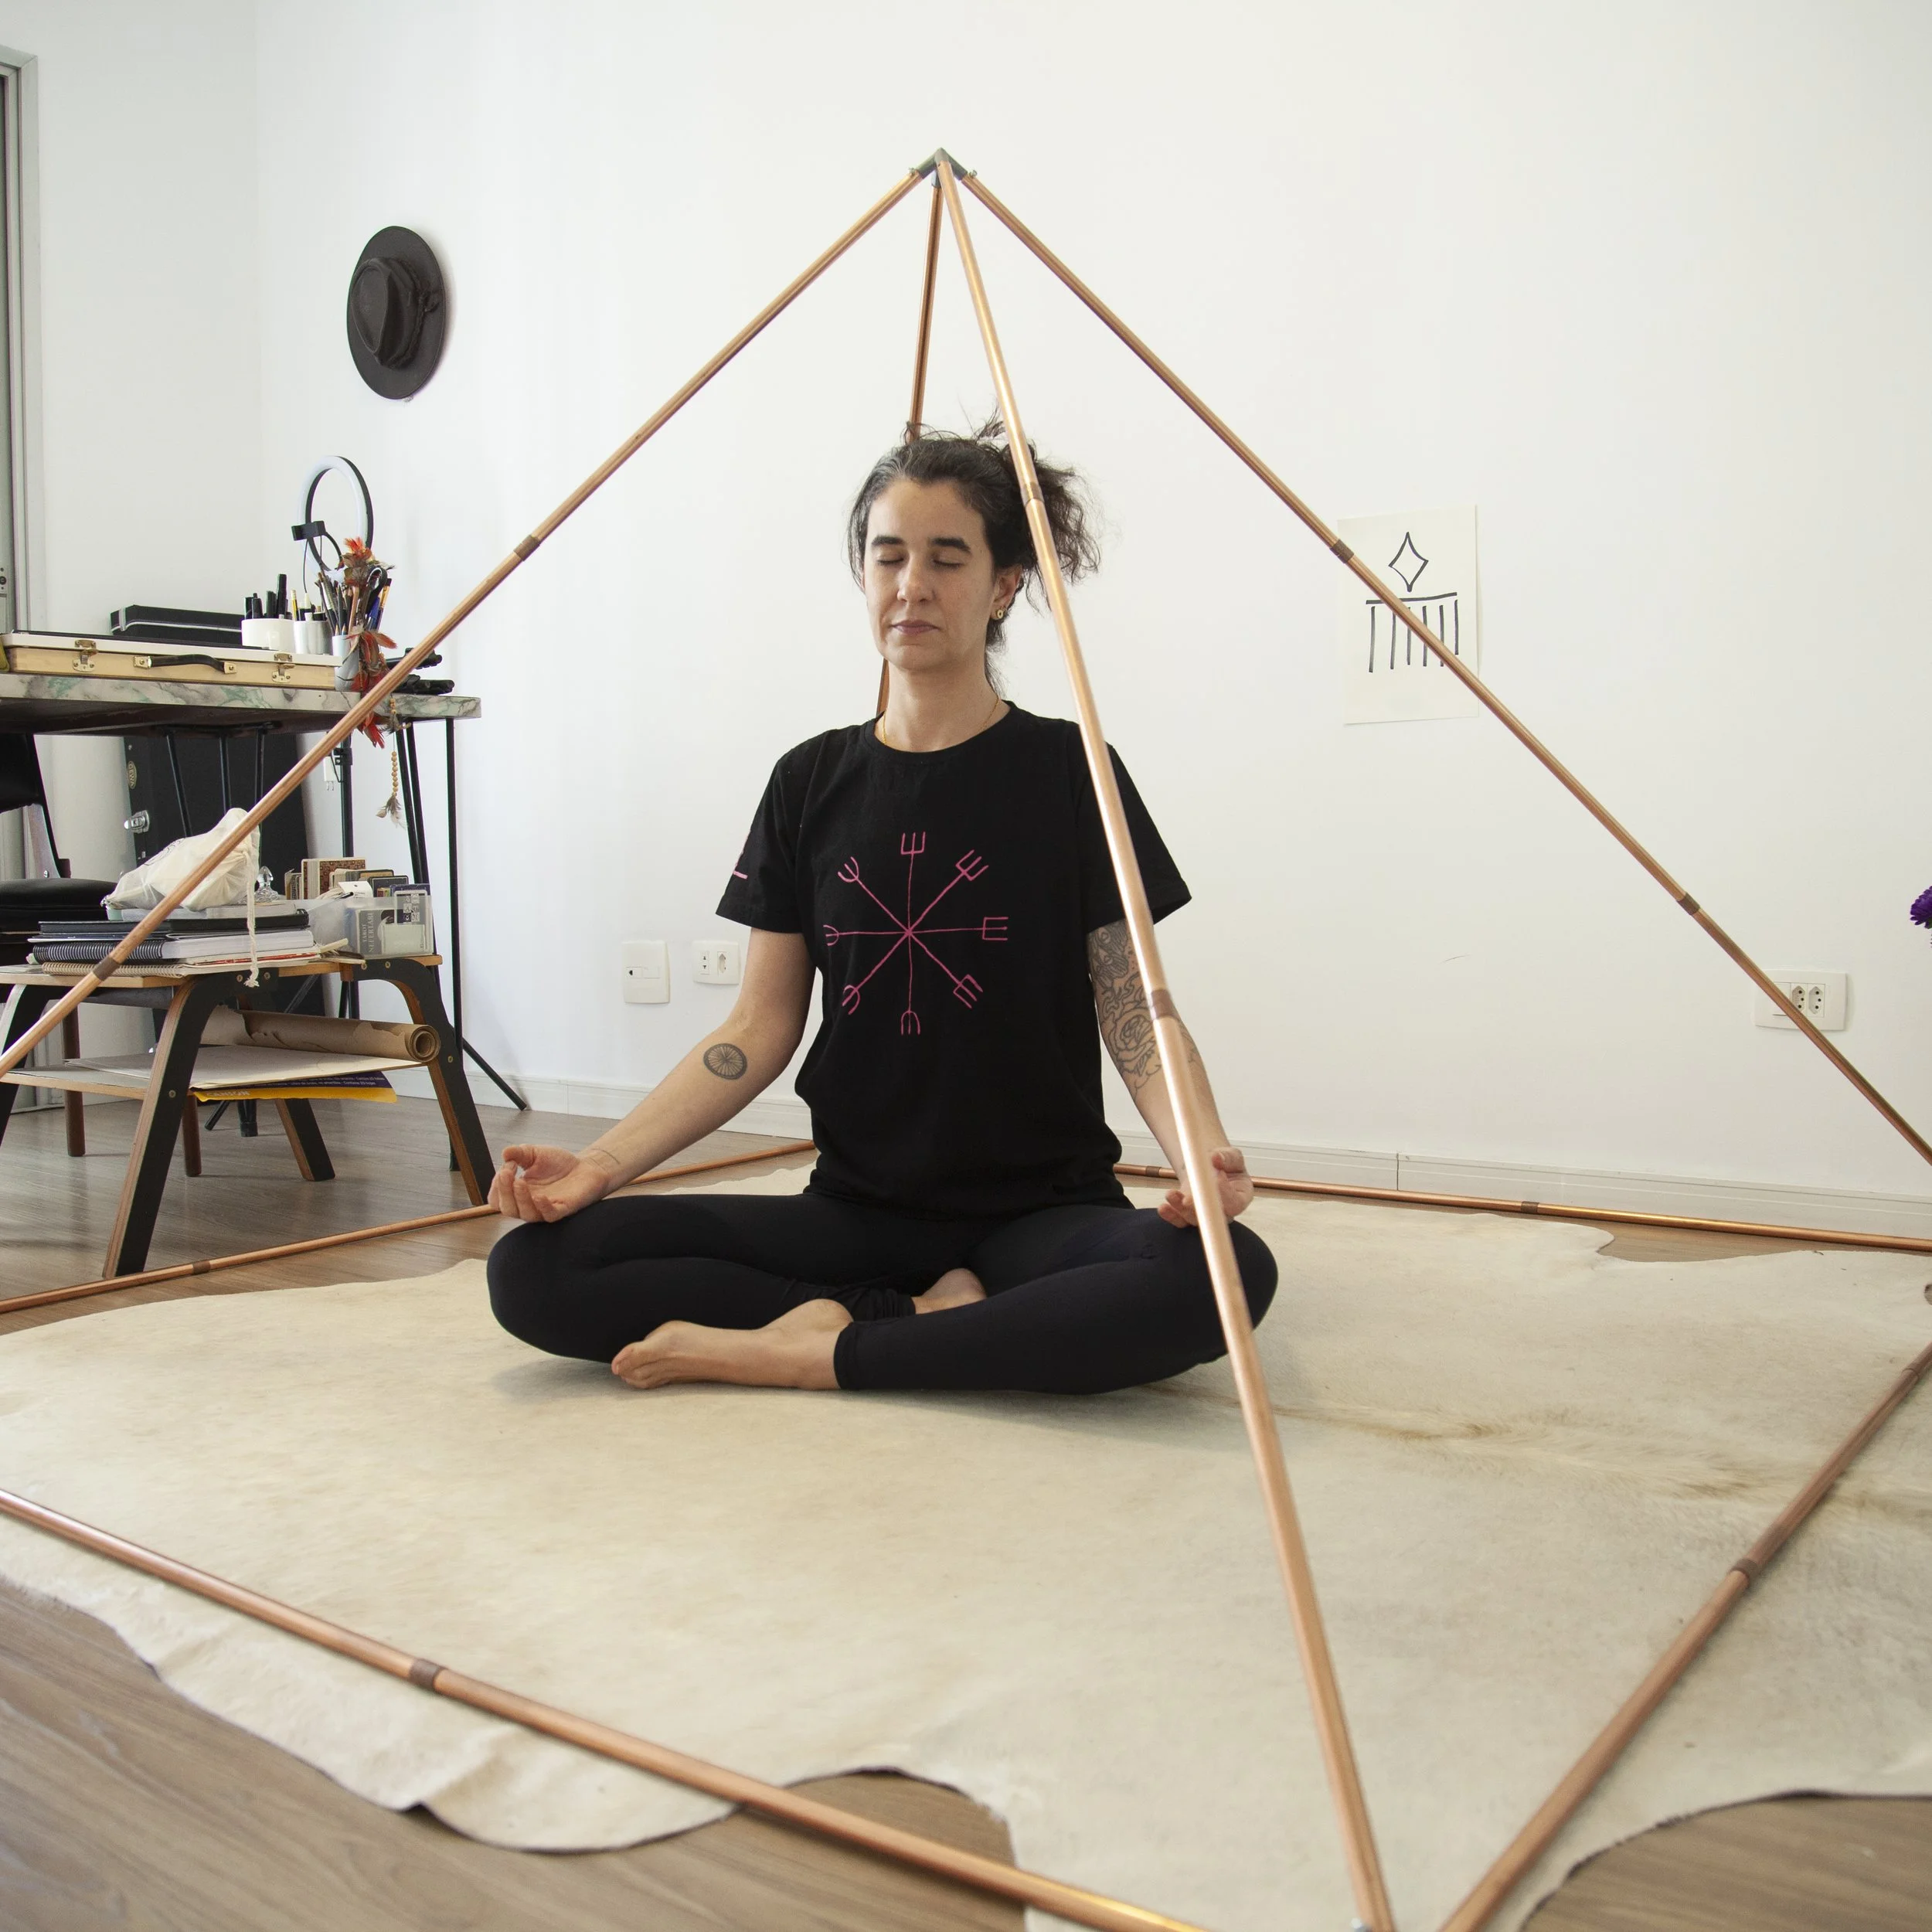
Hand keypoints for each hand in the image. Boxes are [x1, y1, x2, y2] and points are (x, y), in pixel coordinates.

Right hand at [489, 1144, 619, 1222]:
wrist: (586, 1167)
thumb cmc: (558, 1164)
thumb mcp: (535, 1153)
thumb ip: (519, 1153)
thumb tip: (505, 1153)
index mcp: (517, 1192)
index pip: (497, 1198)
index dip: (496, 1185)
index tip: (507, 1165)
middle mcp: (529, 1203)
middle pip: (507, 1209)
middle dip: (503, 1191)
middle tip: (507, 1173)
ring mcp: (545, 1208)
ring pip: (526, 1214)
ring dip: (520, 1199)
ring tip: (520, 1182)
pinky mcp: (563, 1209)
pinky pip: (549, 1215)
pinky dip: (542, 1207)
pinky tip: (539, 1196)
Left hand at [1158, 1147, 1252, 1228]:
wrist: (1210, 1168)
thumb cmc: (1226, 1164)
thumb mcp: (1231, 1156)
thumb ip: (1227, 1157)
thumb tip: (1216, 1158)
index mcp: (1240, 1197)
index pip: (1235, 1203)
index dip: (1225, 1193)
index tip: (1217, 1176)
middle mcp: (1225, 1212)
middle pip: (1214, 1217)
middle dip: (1199, 1209)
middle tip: (1187, 1199)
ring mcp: (1206, 1215)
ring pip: (1194, 1219)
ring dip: (1181, 1209)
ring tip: (1171, 1194)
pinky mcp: (1189, 1215)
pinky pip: (1180, 1221)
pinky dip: (1171, 1215)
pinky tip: (1163, 1208)